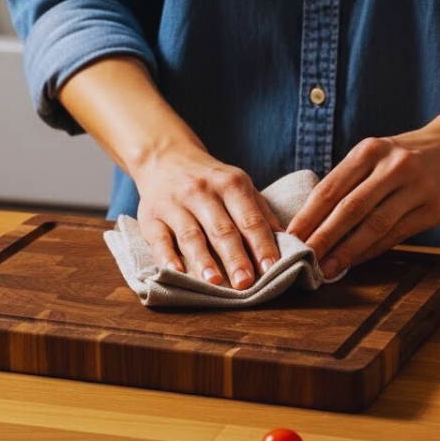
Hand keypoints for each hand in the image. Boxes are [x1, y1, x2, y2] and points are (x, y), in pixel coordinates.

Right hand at [132, 147, 282, 289]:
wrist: (165, 157)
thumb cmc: (211, 180)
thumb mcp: (239, 186)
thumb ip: (261, 214)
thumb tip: (289, 244)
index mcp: (231, 184)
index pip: (250, 219)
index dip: (261, 245)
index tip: (272, 269)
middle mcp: (202, 191)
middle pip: (221, 229)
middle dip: (235, 257)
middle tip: (245, 283)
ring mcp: (174, 204)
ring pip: (191, 235)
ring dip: (203, 260)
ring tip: (214, 282)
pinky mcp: (150, 216)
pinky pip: (159, 239)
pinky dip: (166, 257)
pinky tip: (176, 273)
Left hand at [287, 121, 439, 277]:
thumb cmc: (407, 156)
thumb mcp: (377, 154)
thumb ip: (351, 181)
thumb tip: (314, 221)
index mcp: (370, 150)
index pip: (331, 187)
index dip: (308, 215)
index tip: (290, 238)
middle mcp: (393, 166)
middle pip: (350, 208)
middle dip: (323, 237)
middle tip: (304, 260)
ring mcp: (416, 187)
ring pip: (374, 225)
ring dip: (347, 251)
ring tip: (327, 269)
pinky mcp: (434, 207)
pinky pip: (397, 234)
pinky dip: (373, 250)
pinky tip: (356, 262)